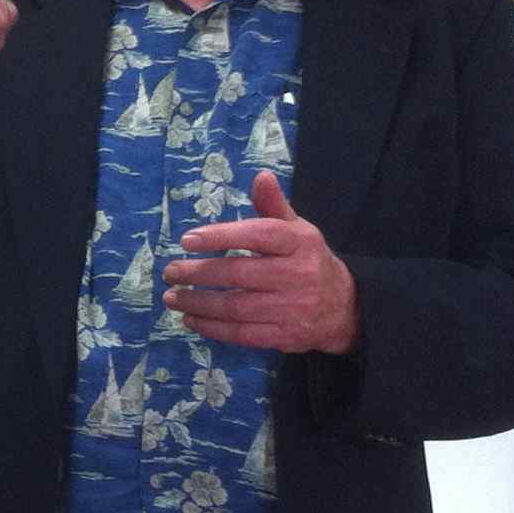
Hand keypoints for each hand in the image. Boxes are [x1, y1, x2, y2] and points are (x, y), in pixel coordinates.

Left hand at [162, 172, 359, 354]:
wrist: (343, 306)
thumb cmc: (306, 259)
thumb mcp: (296, 229)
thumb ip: (273, 205)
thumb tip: (261, 176)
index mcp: (299, 242)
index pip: (259, 235)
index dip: (222, 236)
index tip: (187, 239)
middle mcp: (298, 274)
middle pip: (240, 274)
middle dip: (199, 273)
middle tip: (170, 272)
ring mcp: (292, 308)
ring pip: (237, 307)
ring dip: (199, 303)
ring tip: (172, 297)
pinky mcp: (285, 336)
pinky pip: (243, 333)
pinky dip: (213, 328)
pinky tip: (191, 319)